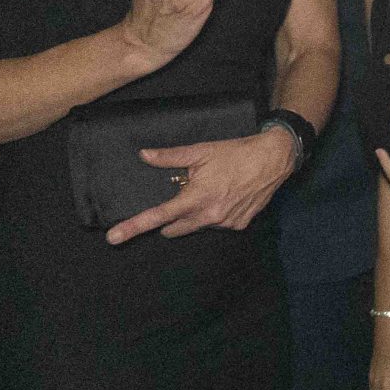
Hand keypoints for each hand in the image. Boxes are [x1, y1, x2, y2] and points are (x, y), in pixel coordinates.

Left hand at [105, 126, 298, 245]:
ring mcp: (226, 223)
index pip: (158, 216)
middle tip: (181, 197)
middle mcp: (210, 216)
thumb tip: (144, 156)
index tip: (114, 238)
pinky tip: (227, 196)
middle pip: (174, 229)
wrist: (275, 159)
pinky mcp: (240, 225)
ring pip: (196, 226)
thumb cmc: (236, 152)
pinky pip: (217, 224)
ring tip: (213, 190)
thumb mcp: (201, 151)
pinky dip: (215, 214)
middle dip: (170, 219)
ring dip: (196, 214)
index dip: (133, 227)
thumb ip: (170, 157)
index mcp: (196, 198)